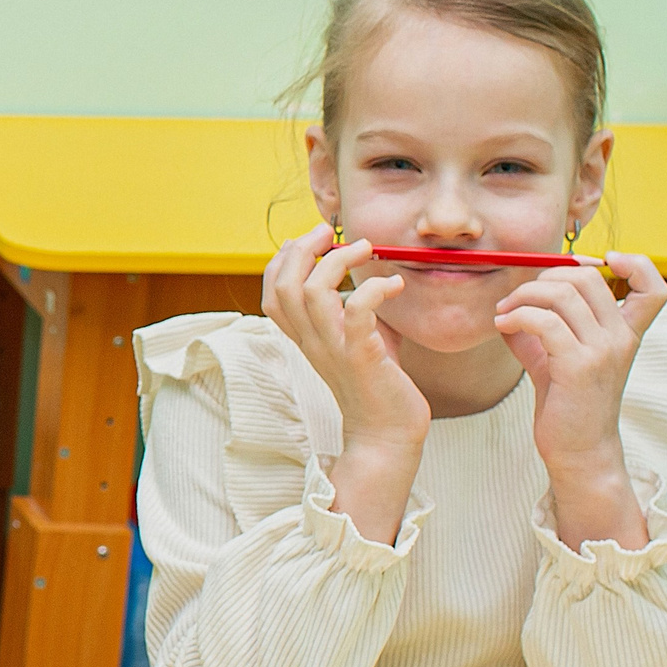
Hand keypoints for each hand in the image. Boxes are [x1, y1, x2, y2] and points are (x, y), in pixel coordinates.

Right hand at [263, 223, 428, 453]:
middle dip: (303, 249)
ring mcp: (334, 349)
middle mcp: (312, 341)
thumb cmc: (379, 384)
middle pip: (283, 286)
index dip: (283, 259)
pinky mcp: (362, 357)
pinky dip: (374, 289)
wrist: (387, 433)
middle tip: (330, 232)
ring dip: (337, 261)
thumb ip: (359, 308)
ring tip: (366, 248)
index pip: (271, 292)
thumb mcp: (361, 338)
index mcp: (305, 337)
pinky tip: (394, 286)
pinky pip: (356, 313)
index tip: (312, 240)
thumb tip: (377, 273)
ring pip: (310, 293)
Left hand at [494, 252, 666, 537]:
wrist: (579, 451)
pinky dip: (517, 317)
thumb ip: (542, 327)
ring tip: (503, 314)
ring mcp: (604, 350)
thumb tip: (510, 302)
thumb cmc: (568, 404)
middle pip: (587, 277)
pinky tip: (502, 327)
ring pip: (562, 293)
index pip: (655, 287)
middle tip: (516, 299)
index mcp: (626, 333)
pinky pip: (544, 321)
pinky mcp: (580, 366)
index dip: (637, 263)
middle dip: (543, 278)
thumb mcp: (557, 358)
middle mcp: (622, 338)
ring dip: (522, 296)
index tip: (602, 260)